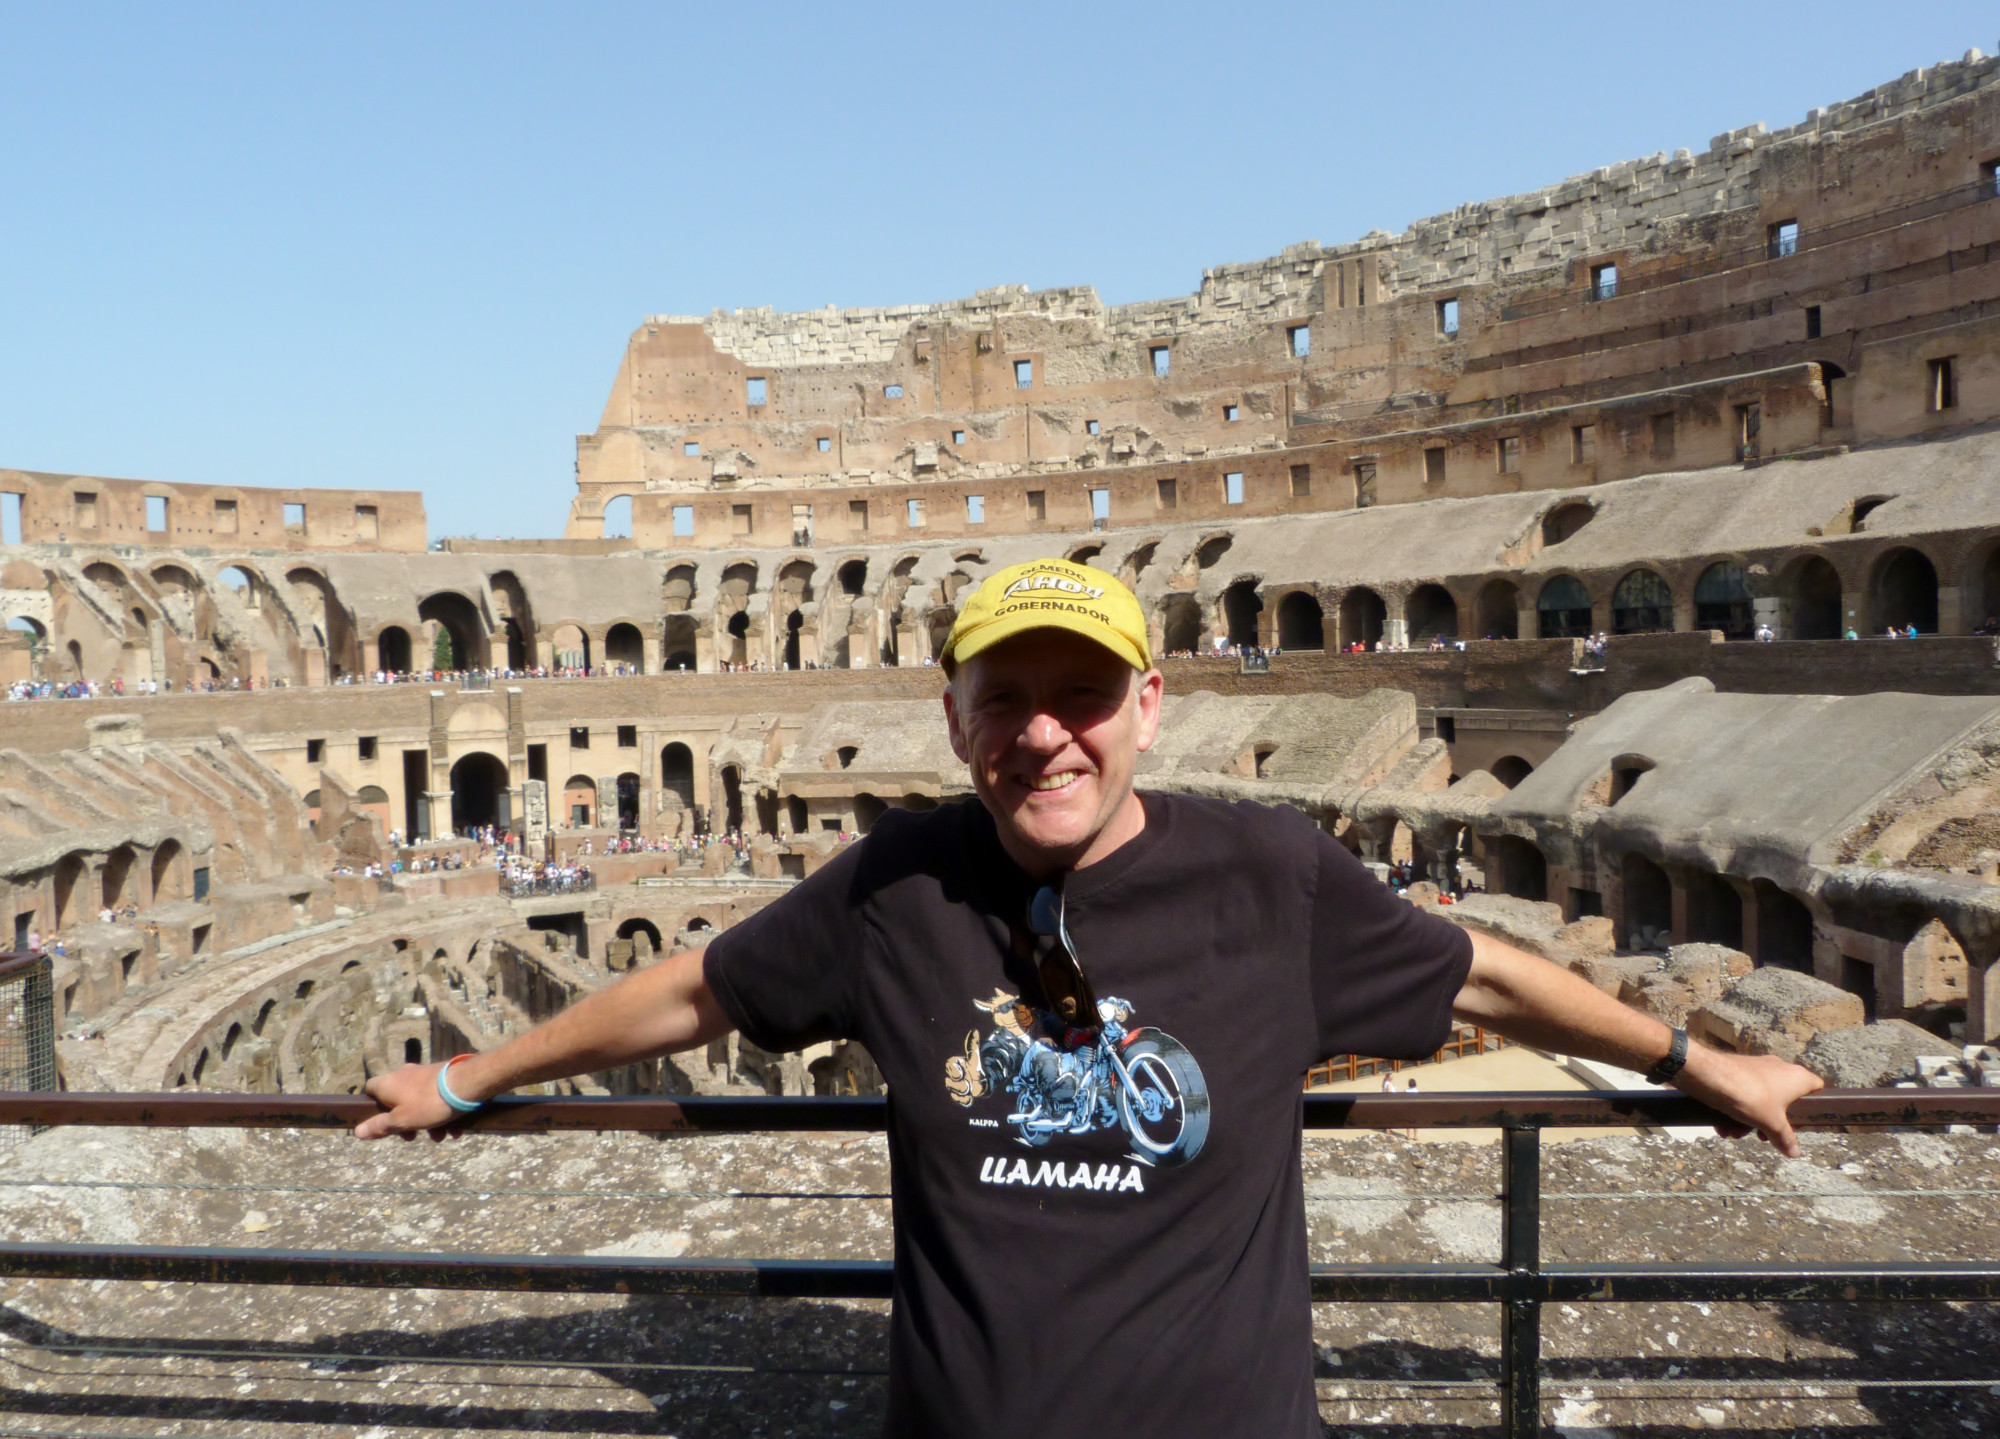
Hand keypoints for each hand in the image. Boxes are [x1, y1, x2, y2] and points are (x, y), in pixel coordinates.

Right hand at [356, 1062, 464, 1141]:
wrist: (466, 1084)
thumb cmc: (428, 1103)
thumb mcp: (401, 1121)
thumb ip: (380, 1126)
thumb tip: (357, 1132)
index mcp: (388, 1083)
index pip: (370, 1090)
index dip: (372, 1107)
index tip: (381, 1122)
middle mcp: (404, 1075)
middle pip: (397, 1101)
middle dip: (405, 1123)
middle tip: (413, 1137)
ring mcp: (424, 1075)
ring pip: (420, 1103)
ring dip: (428, 1123)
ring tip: (440, 1136)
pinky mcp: (442, 1077)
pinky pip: (436, 1099)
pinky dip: (442, 1114)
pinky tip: (455, 1129)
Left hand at [1674, 1047, 1823, 1157]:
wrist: (1710, 1075)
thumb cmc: (1751, 1097)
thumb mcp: (1771, 1123)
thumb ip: (1784, 1138)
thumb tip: (1795, 1153)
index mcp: (1797, 1077)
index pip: (1816, 1087)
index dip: (1813, 1104)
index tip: (1802, 1120)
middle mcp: (1780, 1068)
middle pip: (1784, 1099)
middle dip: (1771, 1121)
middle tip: (1762, 1136)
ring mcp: (1759, 1066)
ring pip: (1760, 1098)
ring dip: (1748, 1119)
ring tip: (1735, 1133)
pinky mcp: (1739, 1068)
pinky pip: (1743, 1092)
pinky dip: (1735, 1109)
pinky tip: (1722, 1125)